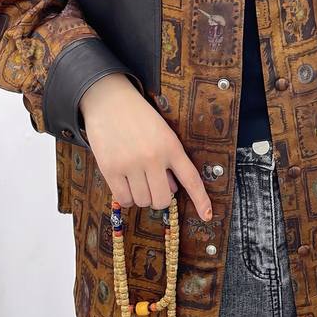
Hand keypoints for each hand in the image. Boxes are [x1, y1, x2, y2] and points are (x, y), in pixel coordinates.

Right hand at [78, 73, 213, 219]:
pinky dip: (126, 197)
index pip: (191, 179)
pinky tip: (125, 184)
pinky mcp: (110, 169)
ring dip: (141, 197)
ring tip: (136, 179)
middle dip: (158, 198)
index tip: (207, 215)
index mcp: (171, 146)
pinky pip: (123, 199)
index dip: (201, 200)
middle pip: (162, 200)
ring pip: (142, 201)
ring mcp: (131, 164)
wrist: (109, 100)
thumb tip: (172, 191)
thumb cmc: (139, 118)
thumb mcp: (162, 134)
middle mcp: (153, 157)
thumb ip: (169, 162)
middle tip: (152, 184)